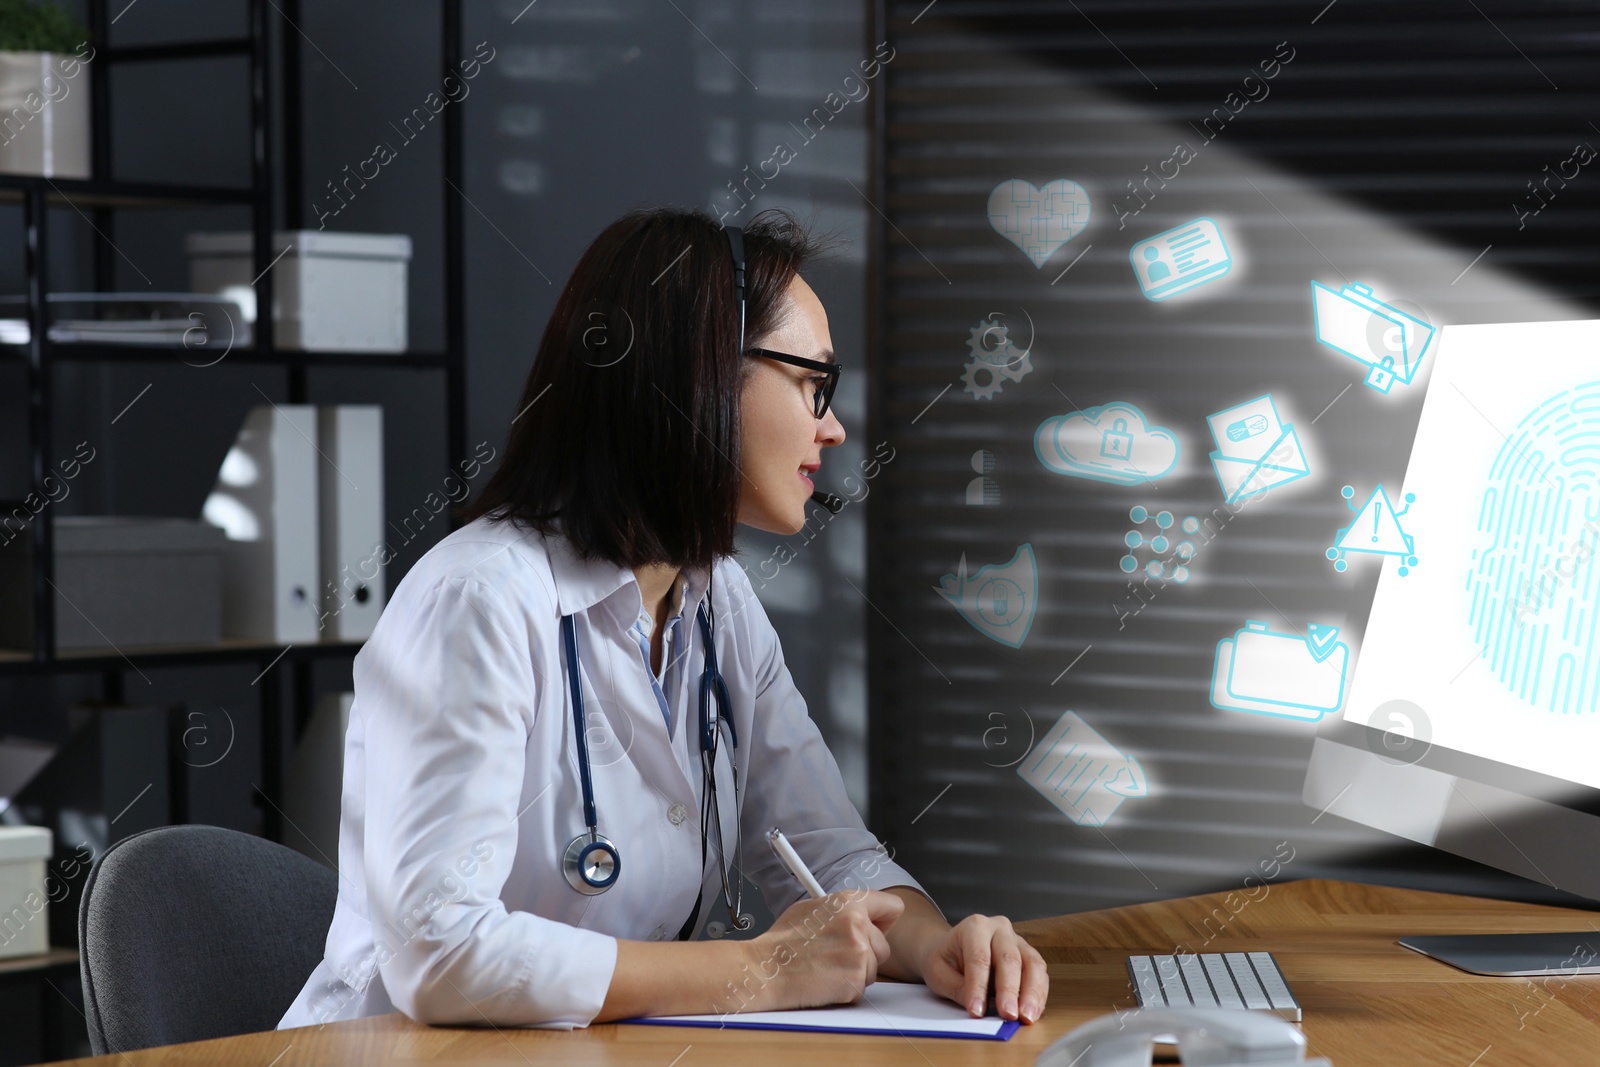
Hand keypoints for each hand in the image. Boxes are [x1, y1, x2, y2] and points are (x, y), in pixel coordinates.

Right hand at [744, 890, 905, 1011]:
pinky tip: (825, 980)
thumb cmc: (782, 942)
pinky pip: (861, 987)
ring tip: (827, 967)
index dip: (885, 920)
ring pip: (873, 969)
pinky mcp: (854, 981)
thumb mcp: (812, 908)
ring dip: (855, 972)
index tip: (879, 927)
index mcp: (848, 903)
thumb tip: (860, 913)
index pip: (892, 906)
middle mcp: (858, 926)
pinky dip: (846, 988)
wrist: (766, 969)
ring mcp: (858, 955)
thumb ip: (842, 909)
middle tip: (838, 955)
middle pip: (884, 946)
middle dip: (867, 953)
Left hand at [919, 914, 1048, 1023]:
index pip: (979, 958)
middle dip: (1009, 990)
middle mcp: (999, 928)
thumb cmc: (944, 958)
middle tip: (1008, 1015)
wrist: (950, 948)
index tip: (976, 1011)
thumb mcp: (937, 972)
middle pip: (1009, 959)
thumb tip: (979, 1007)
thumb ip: (957, 988)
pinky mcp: (1028, 955)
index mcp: (974, 926)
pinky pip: (1040, 974)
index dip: (978, 986)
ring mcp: (1017, 941)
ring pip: (1032, 964)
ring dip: (1032, 993)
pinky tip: (1032, 1012)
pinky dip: (1038, 995)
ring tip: (1026, 1017)